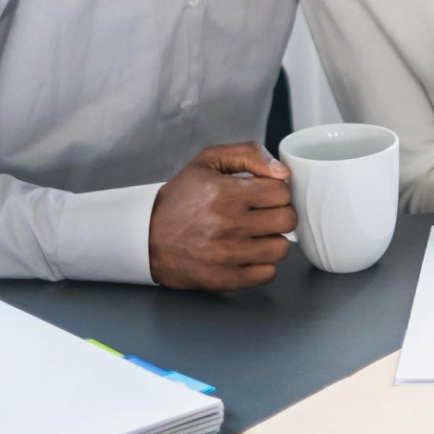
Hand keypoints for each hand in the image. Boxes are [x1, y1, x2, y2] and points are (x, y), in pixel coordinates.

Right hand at [148, 142, 295, 290]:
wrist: (146, 235)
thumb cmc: (181, 196)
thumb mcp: (209, 161)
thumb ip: (249, 154)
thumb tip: (282, 172)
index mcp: (227, 193)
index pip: (282, 192)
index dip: (277, 190)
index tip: (265, 194)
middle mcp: (229, 225)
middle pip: (287, 220)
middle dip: (280, 213)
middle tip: (265, 213)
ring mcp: (227, 255)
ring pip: (280, 249)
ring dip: (273, 239)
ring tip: (257, 233)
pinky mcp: (224, 279)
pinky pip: (267, 274)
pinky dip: (263, 264)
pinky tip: (249, 252)